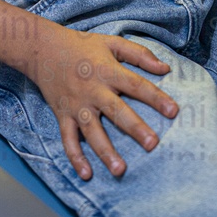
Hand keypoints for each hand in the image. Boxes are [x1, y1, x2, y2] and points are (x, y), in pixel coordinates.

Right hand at [26, 26, 177, 179]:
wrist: (43, 48)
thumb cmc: (82, 45)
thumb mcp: (111, 42)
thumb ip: (139, 54)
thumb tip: (165, 68)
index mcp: (107, 70)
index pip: (135, 85)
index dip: (155, 97)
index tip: (173, 111)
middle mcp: (92, 89)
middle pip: (116, 111)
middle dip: (134, 128)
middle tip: (152, 144)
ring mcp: (76, 104)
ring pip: (92, 131)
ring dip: (105, 151)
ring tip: (120, 170)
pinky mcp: (62, 114)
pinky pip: (68, 139)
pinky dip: (75, 157)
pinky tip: (86, 174)